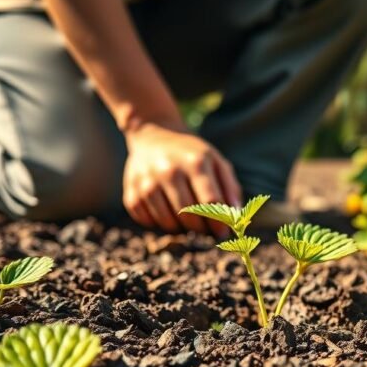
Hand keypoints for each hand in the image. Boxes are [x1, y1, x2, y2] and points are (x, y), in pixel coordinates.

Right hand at [122, 123, 241, 236]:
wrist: (154, 134)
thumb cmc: (192, 153)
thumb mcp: (216, 161)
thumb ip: (230, 188)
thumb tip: (235, 218)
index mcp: (195, 162)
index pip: (210, 201)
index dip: (219, 222)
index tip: (223, 232)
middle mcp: (169, 171)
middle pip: (189, 215)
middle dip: (201, 228)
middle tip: (205, 229)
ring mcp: (146, 182)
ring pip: (167, 222)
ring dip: (181, 229)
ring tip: (187, 221)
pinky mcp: (131, 192)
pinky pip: (147, 222)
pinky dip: (160, 224)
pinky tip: (167, 214)